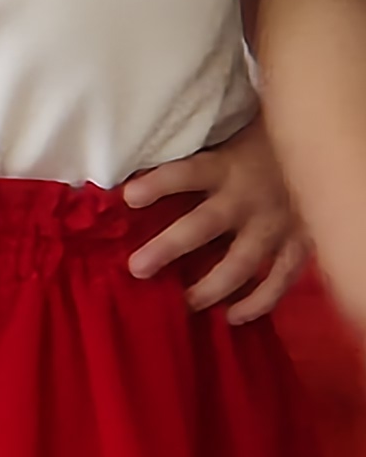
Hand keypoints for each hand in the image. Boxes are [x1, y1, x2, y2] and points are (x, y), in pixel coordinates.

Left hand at [123, 123, 307, 323]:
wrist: (328, 150)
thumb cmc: (263, 146)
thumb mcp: (228, 140)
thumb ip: (195, 162)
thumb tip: (134, 175)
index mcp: (225, 167)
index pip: (185, 174)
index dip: (159, 185)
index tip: (128, 197)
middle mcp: (248, 198)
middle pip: (203, 225)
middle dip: (168, 248)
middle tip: (138, 268)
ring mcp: (276, 225)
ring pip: (240, 263)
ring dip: (210, 287)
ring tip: (183, 303)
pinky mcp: (301, 244)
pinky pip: (279, 280)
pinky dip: (258, 302)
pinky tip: (233, 316)